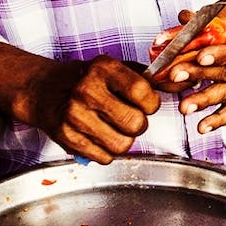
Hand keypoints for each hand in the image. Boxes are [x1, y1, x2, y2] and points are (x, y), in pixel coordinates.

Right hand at [0, 45, 158, 162]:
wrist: (43, 90)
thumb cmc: (87, 80)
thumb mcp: (116, 70)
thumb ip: (151, 79)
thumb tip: (183, 83)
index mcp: (103, 68)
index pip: (144, 93)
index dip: (151, 103)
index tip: (144, 103)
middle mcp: (86, 90)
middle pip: (136, 124)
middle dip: (138, 125)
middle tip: (128, 117)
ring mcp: (74, 115)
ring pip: (122, 145)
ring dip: (124, 140)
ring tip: (113, 128)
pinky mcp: (67, 137)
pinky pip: (105, 158)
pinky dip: (106, 151)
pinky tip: (98, 136)